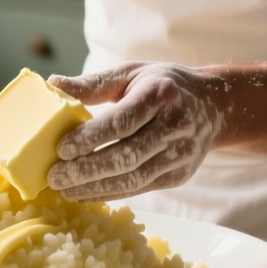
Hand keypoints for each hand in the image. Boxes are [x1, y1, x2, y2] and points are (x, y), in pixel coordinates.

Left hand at [46, 63, 229, 200]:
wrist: (214, 105)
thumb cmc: (161, 85)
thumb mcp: (131, 74)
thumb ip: (93, 83)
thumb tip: (52, 84)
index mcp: (162, 93)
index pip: (123, 120)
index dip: (91, 137)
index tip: (61, 148)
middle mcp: (176, 125)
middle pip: (127, 155)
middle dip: (87, 170)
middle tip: (54, 177)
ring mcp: (181, 153)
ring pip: (134, 178)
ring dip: (95, 188)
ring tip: (63, 189)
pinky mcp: (180, 174)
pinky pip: (140, 187)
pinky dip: (110, 193)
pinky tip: (85, 193)